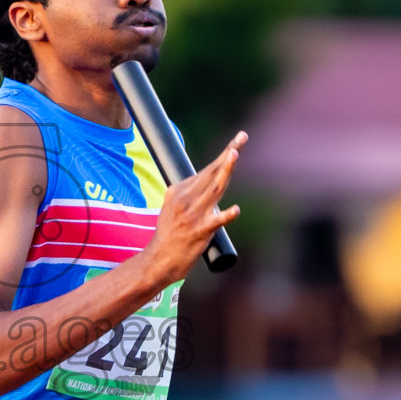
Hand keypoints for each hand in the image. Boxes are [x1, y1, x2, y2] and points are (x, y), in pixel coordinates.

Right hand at [144, 131, 245, 283]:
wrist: (158, 261)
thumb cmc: (169, 237)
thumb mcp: (172, 209)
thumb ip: (188, 196)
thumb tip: (207, 186)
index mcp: (177, 192)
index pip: (205, 172)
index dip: (222, 158)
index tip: (236, 145)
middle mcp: (185, 200)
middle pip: (211, 173)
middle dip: (228, 154)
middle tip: (242, 138)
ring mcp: (193, 216)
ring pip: (215, 189)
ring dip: (226, 170)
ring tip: (234, 154)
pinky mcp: (199, 232)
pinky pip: (215, 222)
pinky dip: (226, 216)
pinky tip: (235, 210)